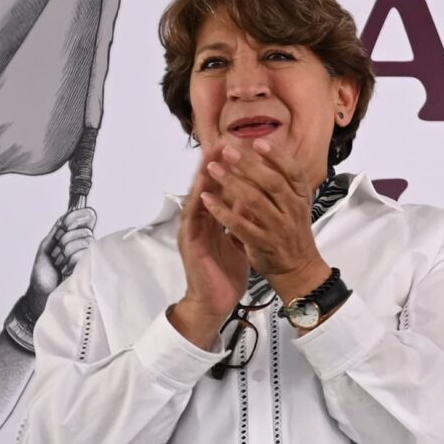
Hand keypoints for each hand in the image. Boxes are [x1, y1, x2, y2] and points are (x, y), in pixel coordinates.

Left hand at [29, 205, 99, 303]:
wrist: (43, 292)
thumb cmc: (44, 274)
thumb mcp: (45, 249)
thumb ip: (55, 233)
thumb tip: (64, 218)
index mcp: (73, 242)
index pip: (83, 223)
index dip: (78, 218)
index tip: (72, 219)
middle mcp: (84, 248)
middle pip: (83, 231)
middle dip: (65, 240)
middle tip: (57, 255)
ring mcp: (88, 258)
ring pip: (84, 241)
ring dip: (66, 253)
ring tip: (60, 265)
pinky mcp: (90, 268)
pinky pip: (83, 253)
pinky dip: (71, 260)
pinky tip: (66, 270)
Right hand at [170, 149, 248, 346]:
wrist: (215, 303)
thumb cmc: (226, 273)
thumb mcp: (239, 239)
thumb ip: (241, 218)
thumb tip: (253, 196)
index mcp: (215, 219)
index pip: (222, 188)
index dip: (230, 167)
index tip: (240, 145)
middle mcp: (202, 220)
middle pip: (208, 187)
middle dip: (215, 163)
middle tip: (223, 139)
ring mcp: (193, 230)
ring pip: (198, 197)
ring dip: (203, 176)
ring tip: (210, 155)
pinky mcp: (190, 243)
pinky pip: (194, 220)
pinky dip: (198, 203)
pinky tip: (202, 189)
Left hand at [199, 138, 323, 293]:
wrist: (298, 267)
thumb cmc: (291, 229)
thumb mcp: (294, 203)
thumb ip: (282, 180)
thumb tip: (262, 148)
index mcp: (301, 197)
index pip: (292, 171)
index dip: (276, 156)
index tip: (257, 142)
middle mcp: (293, 210)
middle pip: (271, 183)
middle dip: (248, 165)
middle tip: (227, 151)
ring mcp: (278, 228)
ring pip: (254, 201)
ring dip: (231, 183)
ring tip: (213, 169)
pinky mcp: (263, 244)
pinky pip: (240, 225)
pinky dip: (222, 211)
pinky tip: (207, 199)